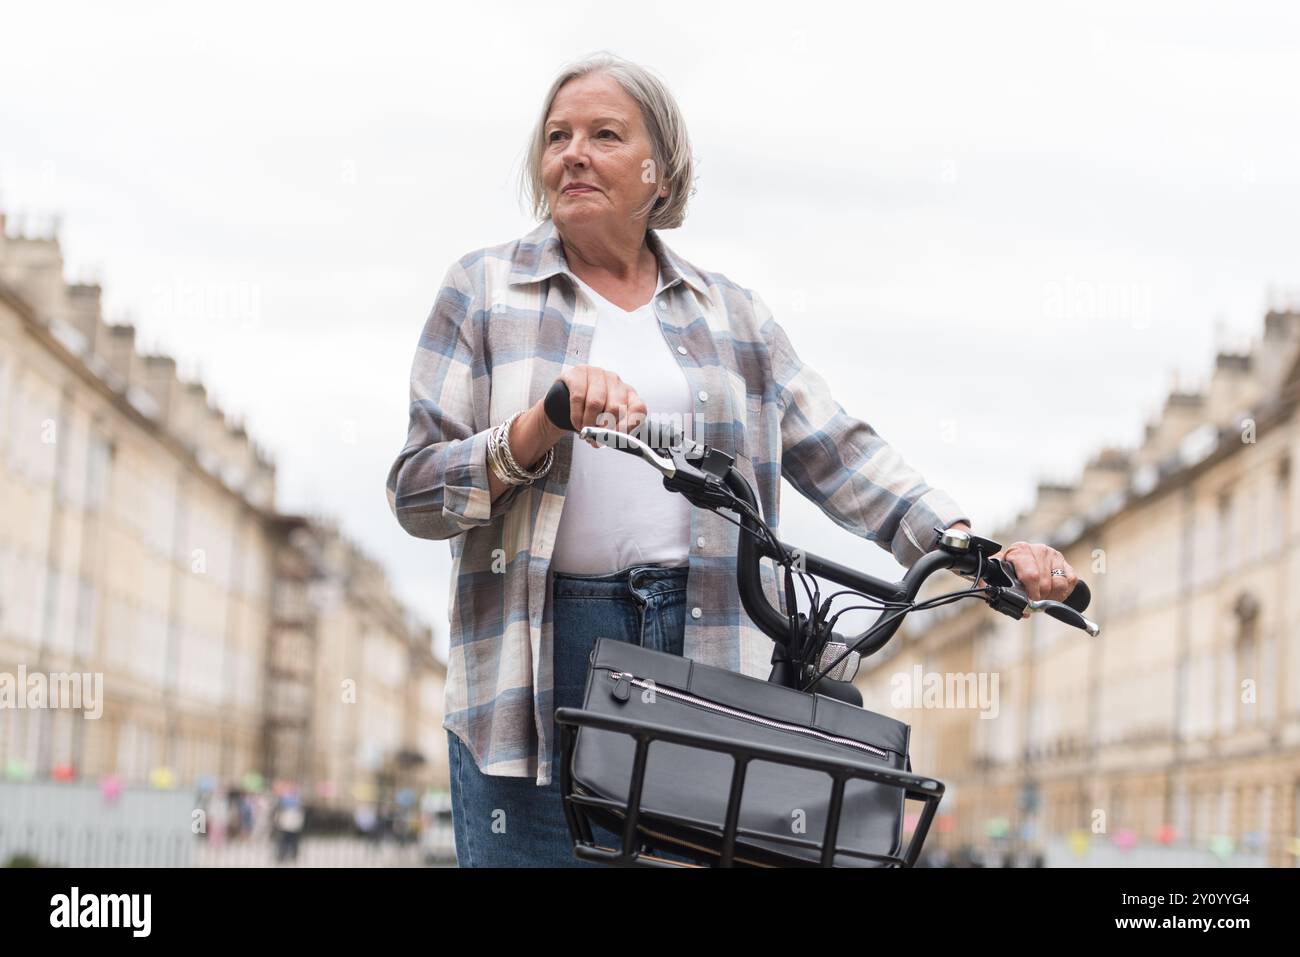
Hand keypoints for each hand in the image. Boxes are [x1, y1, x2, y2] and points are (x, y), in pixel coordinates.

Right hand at [550, 365, 647, 448]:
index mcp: (628, 393)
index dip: (630, 425)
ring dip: (588, 423)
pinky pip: (578, 397)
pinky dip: (576, 415)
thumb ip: (613, 432)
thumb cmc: (591, 411)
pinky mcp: (578, 373)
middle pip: (615, 408)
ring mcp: (597, 374)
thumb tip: (608, 441)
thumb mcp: (607, 421)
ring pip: (596, 403)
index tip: (619, 438)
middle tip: (596, 439)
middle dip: (604, 429)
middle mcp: (615, 381)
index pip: (638, 408)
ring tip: (584, 431)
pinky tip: (576, 422)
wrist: (565, 399)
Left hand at [947, 524, 1077, 617]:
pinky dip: (1063, 593)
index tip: (1029, 602)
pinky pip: (1070, 582)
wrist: (1024, 561)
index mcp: (1020, 550)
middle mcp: (1039, 550)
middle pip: (1044, 583)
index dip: (1030, 593)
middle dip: (1039, 597)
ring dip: (1051, 596)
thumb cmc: (1010, 569)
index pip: (1031, 575)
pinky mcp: (1066, 563)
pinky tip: (1053, 594)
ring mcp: (1054, 556)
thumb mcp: (998, 572)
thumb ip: (990, 580)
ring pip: (1059, 584)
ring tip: (1042, 598)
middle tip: (1033, 602)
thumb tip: (985, 587)